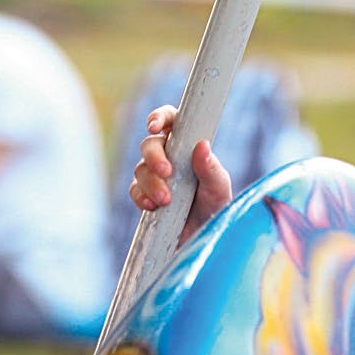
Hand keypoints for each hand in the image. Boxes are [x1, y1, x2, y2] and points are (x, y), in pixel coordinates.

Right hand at [128, 105, 233, 242]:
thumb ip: (211, 168)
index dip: (159, 118)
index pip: (171, 121)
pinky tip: (152, 206)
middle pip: (149, 145)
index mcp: (187, 147)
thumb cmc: (216, 207)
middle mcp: (168, 157)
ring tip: (166, 200)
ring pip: (140, 169)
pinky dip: (141, 196)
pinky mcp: (146, 195)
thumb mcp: (219, 188)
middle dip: (155, 157)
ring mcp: (154, 176)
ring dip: (151, 183)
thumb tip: (202, 145)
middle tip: (167, 172)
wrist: (205, 237)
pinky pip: (135, 190)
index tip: (155, 127)